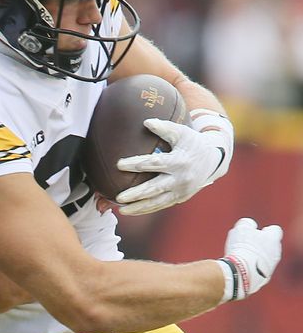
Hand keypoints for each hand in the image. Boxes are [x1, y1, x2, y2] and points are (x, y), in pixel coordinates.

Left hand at [114, 117, 231, 215]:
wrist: (214, 160)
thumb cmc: (193, 143)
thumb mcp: (182, 132)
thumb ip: (164, 127)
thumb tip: (146, 122)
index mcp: (180, 161)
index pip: (155, 163)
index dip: (136, 164)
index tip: (119, 164)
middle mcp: (181, 179)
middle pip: (155, 188)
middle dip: (136, 194)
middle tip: (118, 197)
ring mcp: (181, 191)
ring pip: (157, 202)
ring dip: (139, 207)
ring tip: (121, 209)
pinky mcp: (180, 198)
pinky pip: (161, 205)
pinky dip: (146, 209)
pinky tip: (132, 210)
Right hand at [219, 218, 282, 301]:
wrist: (242, 271)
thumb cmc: (242, 247)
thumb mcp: (242, 228)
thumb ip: (247, 223)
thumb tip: (250, 225)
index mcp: (273, 238)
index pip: (275, 230)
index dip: (265, 230)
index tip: (254, 231)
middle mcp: (276, 252)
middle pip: (270, 245)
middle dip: (261, 244)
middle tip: (246, 244)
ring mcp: (271, 266)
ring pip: (265, 258)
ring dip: (256, 256)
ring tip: (241, 256)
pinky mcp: (263, 278)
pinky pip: (259, 270)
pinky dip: (252, 267)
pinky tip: (241, 266)